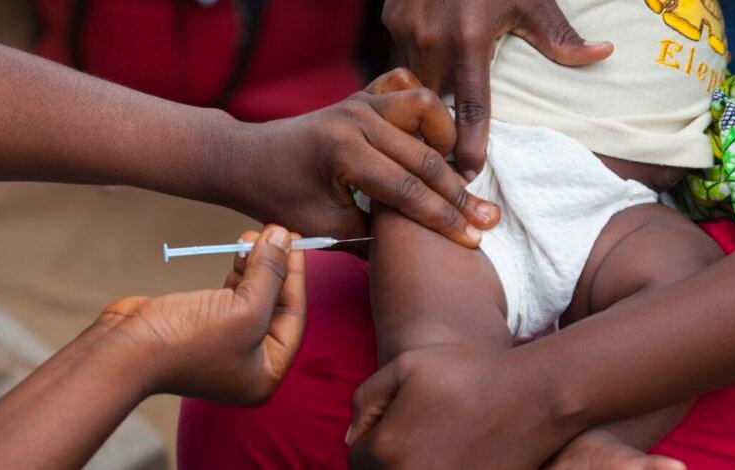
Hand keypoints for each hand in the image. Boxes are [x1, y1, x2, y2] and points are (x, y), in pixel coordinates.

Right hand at [98, 225, 305, 404]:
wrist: (124, 350)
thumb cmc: (189, 341)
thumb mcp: (245, 308)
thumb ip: (271, 272)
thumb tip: (283, 237)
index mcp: (266, 372)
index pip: (294, 316)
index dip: (296, 276)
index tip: (297, 241)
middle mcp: (248, 362)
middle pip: (274, 305)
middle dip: (276, 267)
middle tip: (277, 233)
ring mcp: (224, 344)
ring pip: (252, 296)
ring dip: (256, 264)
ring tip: (252, 236)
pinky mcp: (203, 325)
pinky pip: (231, 295)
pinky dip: (238, 272)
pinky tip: (239, 250)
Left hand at [208, 68, 500, 251]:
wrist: (246, 159)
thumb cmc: (277, 197)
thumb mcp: (322, 226)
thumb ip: (372, 232)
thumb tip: (419, 242)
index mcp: (343, 153)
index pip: (407, 190)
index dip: (443, 220)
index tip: (473, 240)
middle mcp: (356, 119)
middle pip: (425, 155)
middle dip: (458, 193)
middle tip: (488, 219)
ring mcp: (361, 101)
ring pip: (425, 111)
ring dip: (448, 143)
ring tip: (460, 176)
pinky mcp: (363, 96)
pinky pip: (406, 90)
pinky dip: (427, 112)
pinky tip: (434, 138)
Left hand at [346, 345, 584, 468]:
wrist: (530, 397)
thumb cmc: (466, 374)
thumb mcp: (405, 366)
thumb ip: (365, 400)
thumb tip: (350, 438)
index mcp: (387, 450)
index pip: (356, 460)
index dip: (370, 440)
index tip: (395, 425)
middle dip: (386, 461)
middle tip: (416, 437)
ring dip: (410, 468)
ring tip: (433, 447)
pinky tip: (454, 457)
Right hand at [383, 0, 613, 178]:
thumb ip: (560, 35)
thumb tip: (604, 54)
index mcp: (469, 41)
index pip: (469, 109)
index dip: (469, 145)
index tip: (468, 175)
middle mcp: (432, 40)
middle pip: (434, 100)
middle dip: (439, 119)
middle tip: (448, 138)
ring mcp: (406, 29)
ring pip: (415, 78)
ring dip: (427, 86)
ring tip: (440, 80)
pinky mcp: (390, 18)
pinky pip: (402, 53)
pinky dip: (417, 56)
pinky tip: (431, 44)